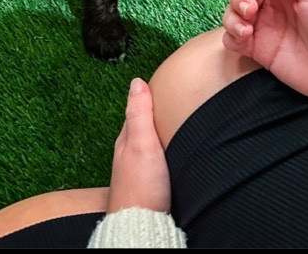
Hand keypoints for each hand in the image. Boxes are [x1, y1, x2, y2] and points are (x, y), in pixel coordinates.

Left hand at [106, 79, 170, 215]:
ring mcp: (139, 170)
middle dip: (159, 114)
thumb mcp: (141, 143)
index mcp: (126, 141)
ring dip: (164, 132)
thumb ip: (140, 113)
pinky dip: (168, 149)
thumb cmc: (141, 186)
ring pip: (152, 143)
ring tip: (180, 121)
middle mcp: (130, 154)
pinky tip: (178, 150)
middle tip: (178, 99)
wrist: (142, 225)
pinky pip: (159, 158)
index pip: (138, 110)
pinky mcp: (150, 183)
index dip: (151, 96)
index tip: (166, 82)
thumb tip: (136, 82)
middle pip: (145, 126)